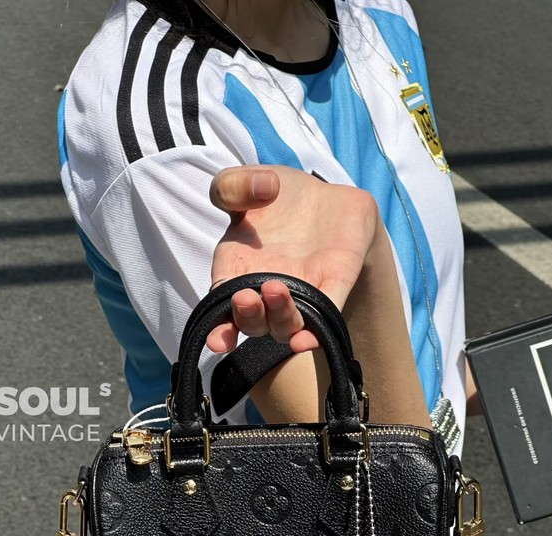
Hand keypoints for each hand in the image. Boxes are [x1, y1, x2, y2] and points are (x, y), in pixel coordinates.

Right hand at [206, 165, 377, 352]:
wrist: (328, 198)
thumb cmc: (277, 196)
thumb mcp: (245, 180)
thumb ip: (233, 186)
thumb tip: (264, 188)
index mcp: (237, 271)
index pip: (224, 309)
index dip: (220, 328)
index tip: (219, 337)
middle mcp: (265, 292)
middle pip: (254, 324)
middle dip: (248, 317)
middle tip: (247, 297)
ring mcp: (299, 295)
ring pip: (285, 326)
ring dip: (278, 318)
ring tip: (275, 291)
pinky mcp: (332, 289)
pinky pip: (322, 318)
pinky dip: (313, 333)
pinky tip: (306, 340)